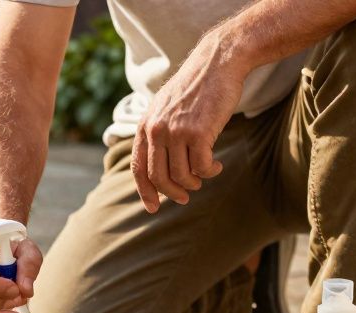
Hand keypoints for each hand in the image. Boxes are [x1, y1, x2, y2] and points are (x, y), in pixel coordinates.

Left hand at [132, 33, 246, 212]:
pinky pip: (201, 167)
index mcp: (145, 125)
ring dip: (194, 182)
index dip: (145, 191)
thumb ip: (158, 133)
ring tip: (203, 175)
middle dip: (172, 193)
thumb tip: (159, 168)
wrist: (217, 63)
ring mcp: (176, 131)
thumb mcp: (166, 108)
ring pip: (181, 176)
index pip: (139, 168)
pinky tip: (216, 165)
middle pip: (159, 177)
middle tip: (185, 197)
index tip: (153, 207)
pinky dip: (210, 172)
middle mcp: (157, 130)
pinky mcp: (198, 133)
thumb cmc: (195, 88)